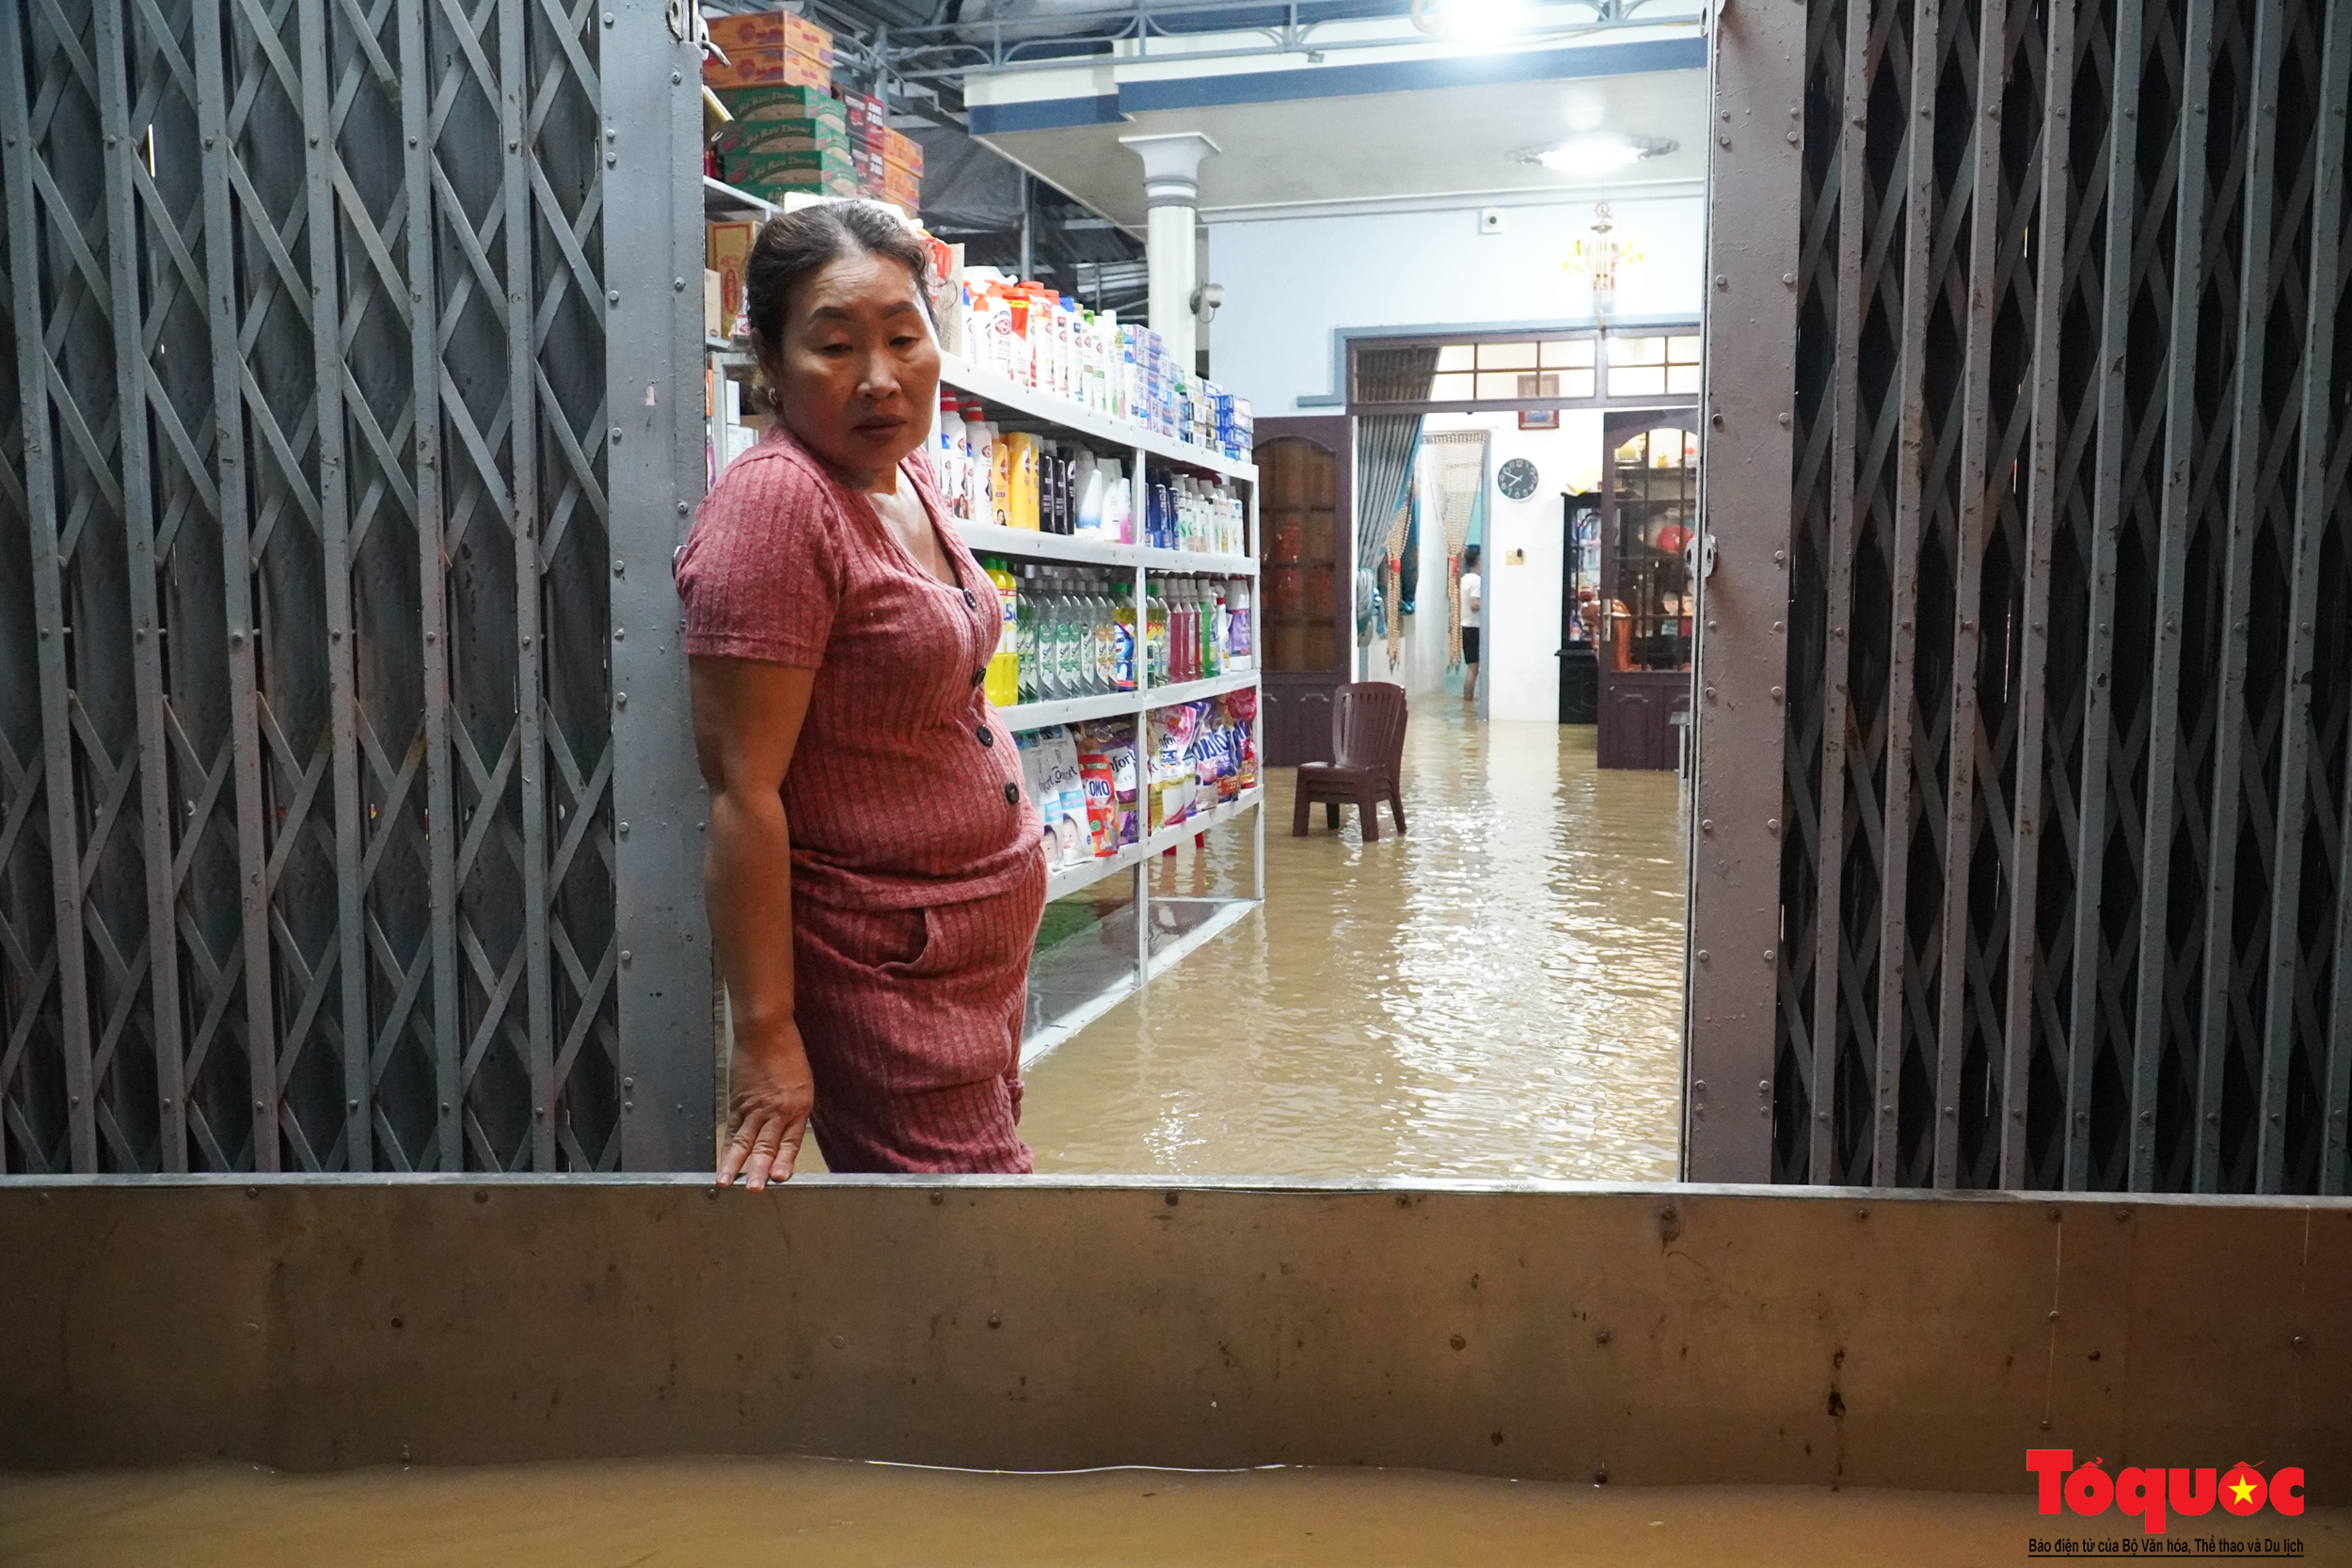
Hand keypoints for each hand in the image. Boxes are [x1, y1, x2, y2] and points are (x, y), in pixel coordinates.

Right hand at [717, 1026, 814, 1189]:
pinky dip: (727, 1147)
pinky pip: (732, 1128)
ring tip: (727, 1182)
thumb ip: (795, 1111)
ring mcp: (755, 1106)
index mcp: (798, 1107)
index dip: (784, 1160)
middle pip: (766, 1144)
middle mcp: (776, 1110)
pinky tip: (723, 1161)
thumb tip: (786, 1133)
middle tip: (754, 1189)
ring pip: (744, 1140)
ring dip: (735, 1164)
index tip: (780, 1177)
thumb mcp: (803, 1084)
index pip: (790, 1141)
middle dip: (759, 1169)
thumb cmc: (788, 1054)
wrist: (766, 1031)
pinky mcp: (737, 1101)